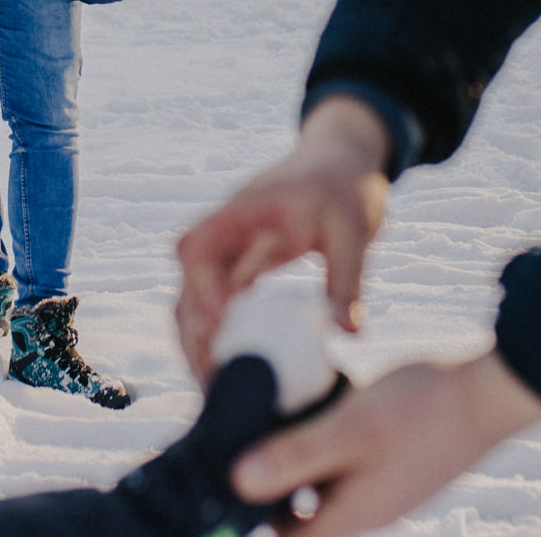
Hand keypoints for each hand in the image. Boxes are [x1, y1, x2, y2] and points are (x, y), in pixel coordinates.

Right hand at [175, 95, 391, 381]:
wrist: (341, 157)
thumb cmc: (346, 187)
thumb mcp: (354, 229)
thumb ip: (347, 280)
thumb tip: (349, 335)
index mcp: (248, 210)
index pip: (197, 243)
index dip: (200, 285)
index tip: (222, 321)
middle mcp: (228, 227)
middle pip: (185, 279)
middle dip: (192, 327)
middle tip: (213, 377)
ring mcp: (231, 244)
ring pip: (193, 291)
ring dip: (197, 335)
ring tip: (212, 385)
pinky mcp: (240, 260)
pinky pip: (213, 296)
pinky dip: (214, 330)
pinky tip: (226, 365)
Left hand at [231, 351, 540, 536]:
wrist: (491, 390)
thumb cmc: (421, 411)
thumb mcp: (348, 429)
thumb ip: (293, 456)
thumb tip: (237, 484)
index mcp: (353, 514)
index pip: (289, 535)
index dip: (255, 516)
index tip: (225, 481)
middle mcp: (370, 506)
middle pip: (306, 509)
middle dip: (275, 480)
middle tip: (246, 436)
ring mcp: (388, 482)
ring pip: (329, 480)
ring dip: (303, 454)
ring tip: (279, 411)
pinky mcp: (399, 456)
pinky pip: (352, 458)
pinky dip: (331, 436)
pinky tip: (324, 397)